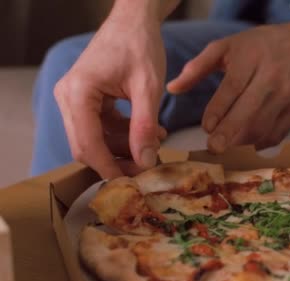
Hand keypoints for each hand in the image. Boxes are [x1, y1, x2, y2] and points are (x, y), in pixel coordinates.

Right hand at [54, 11, 166, 177]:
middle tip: (148, 168)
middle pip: (87, 146)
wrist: (133, 21)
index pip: (89, 144)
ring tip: (157, 142)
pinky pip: (101, 129)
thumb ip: (145, 126)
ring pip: (96, 140)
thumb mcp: (148, 87)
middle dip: (118, 161)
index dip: (109, 168)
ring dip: (125, 148)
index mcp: (78, 93)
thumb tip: (145, 162)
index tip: (131, 186)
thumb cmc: (140, 45)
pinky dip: (124, 135)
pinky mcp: (85, 100)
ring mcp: (74, 99)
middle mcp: (68, 97)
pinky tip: (150, 132)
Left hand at [167, 21, 289, 152]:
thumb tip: (172, 88)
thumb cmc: (255, 48)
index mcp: (251, 58)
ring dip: (243, 141)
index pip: (233, 87)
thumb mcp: (225, 47)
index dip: (219, 109)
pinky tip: (247, 143)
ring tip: (227, 146)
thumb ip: (197, 67)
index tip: (205, 128)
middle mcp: (272, 76)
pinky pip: (278, 133)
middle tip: (213, 148)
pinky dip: (260, 142)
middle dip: (230, 132)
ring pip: (264, 126)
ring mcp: (288, 94)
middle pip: (250, 110)